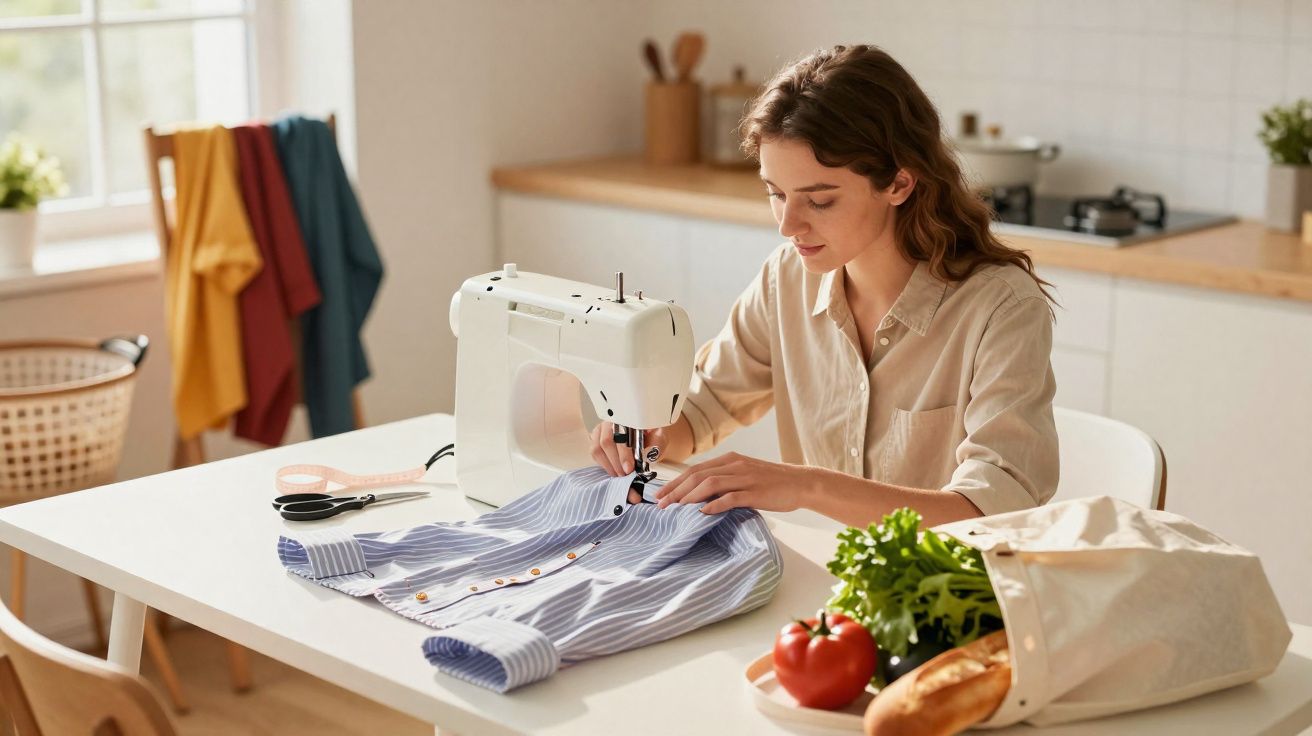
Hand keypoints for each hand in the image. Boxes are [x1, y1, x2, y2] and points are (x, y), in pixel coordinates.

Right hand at [589, 422, 667, 476]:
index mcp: (628, 416)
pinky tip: (613, 469)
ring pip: (597, 448)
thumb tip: (648, 454)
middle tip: (625, 474)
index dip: (624, 453)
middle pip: (606, 442)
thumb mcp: (659, 437)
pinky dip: (603, 463)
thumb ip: (656, 443)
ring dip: (608, 465)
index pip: (622, 433)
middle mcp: (611, 420)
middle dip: (616, 462)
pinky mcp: (595, 438)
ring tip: (620, 474)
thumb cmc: (651, 435)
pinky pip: (594, 453)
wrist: (646, 435)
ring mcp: (602, 429)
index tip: (629, 468)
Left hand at [654, 452, 820, 514]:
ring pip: (710, 484)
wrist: (800, 482)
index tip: (660, 494)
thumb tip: (699, 496)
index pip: (695, 470)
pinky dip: (714, 504)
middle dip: (676, 490)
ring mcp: (745, 478)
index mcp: (730, 460)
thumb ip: (724, 481)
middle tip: (661, 504)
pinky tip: (703, 512)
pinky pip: (731, 497)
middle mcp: (735, 465)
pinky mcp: (755, 492)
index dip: (675, 482)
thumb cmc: (771, 482)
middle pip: (697, 476)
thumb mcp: (744, 475)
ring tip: (676, 508)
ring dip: (689, 496)